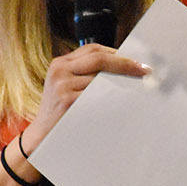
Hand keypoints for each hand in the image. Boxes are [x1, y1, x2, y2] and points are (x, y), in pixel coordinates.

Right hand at [23, 44, 149, 150]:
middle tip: (144, 70)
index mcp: (60, 63)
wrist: (42, 136)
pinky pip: (97, 95)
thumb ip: (88, 74)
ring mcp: (62, 85)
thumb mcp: (68, 86)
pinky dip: (112, 97)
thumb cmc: (61, 111)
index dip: (117, 53)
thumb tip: (125, 67)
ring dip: (121, 83)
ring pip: (100, 78)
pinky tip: (122, 101)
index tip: (136, 60)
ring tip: (136, 86)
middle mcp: (59, 70)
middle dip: (125, 63)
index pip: (93, 49)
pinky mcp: (67, 101)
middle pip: (98, 59)